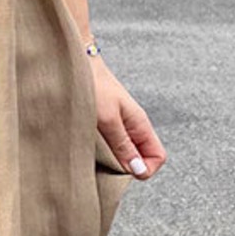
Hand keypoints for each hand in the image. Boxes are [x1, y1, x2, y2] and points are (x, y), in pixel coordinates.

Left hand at [90, 57, 165, 179]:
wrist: (76, 64)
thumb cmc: (91, 87)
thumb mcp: (107, 119)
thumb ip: (122, 144)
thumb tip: (137, 169)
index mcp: (140, 123)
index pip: (158, 156)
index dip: (146, 169)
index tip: (125, 171)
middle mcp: (133, 125)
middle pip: (144, 156)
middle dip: (130, 168)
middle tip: (109, 168)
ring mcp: (120, 124)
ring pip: (129, 152)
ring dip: (118, 160)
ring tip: (100, 160)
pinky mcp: (106, 122)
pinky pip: (115, 144)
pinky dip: (108, 152)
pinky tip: (93, 150)